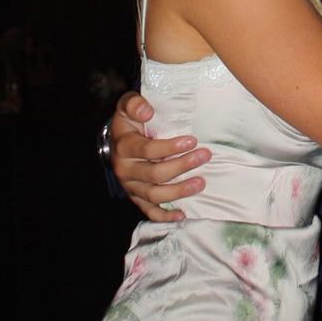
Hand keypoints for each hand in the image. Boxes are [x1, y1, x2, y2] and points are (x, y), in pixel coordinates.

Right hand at [110, 90, 210, 222]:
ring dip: (179, 191)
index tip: (192, 141)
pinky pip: (149, 211)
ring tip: (201, 183)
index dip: (170, 147)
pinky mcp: (136, 197)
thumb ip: (134, 103)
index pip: (147, 150)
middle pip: (155, 174)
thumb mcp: (127, 106)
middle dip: (182, 166)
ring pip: (154, 195)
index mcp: (124, 147)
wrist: (116, 140)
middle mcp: (126, 170)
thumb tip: (147, 111)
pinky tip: (182, 215)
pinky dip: (164, 216)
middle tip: (205, 156)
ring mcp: (131, 186)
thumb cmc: (129, 122)